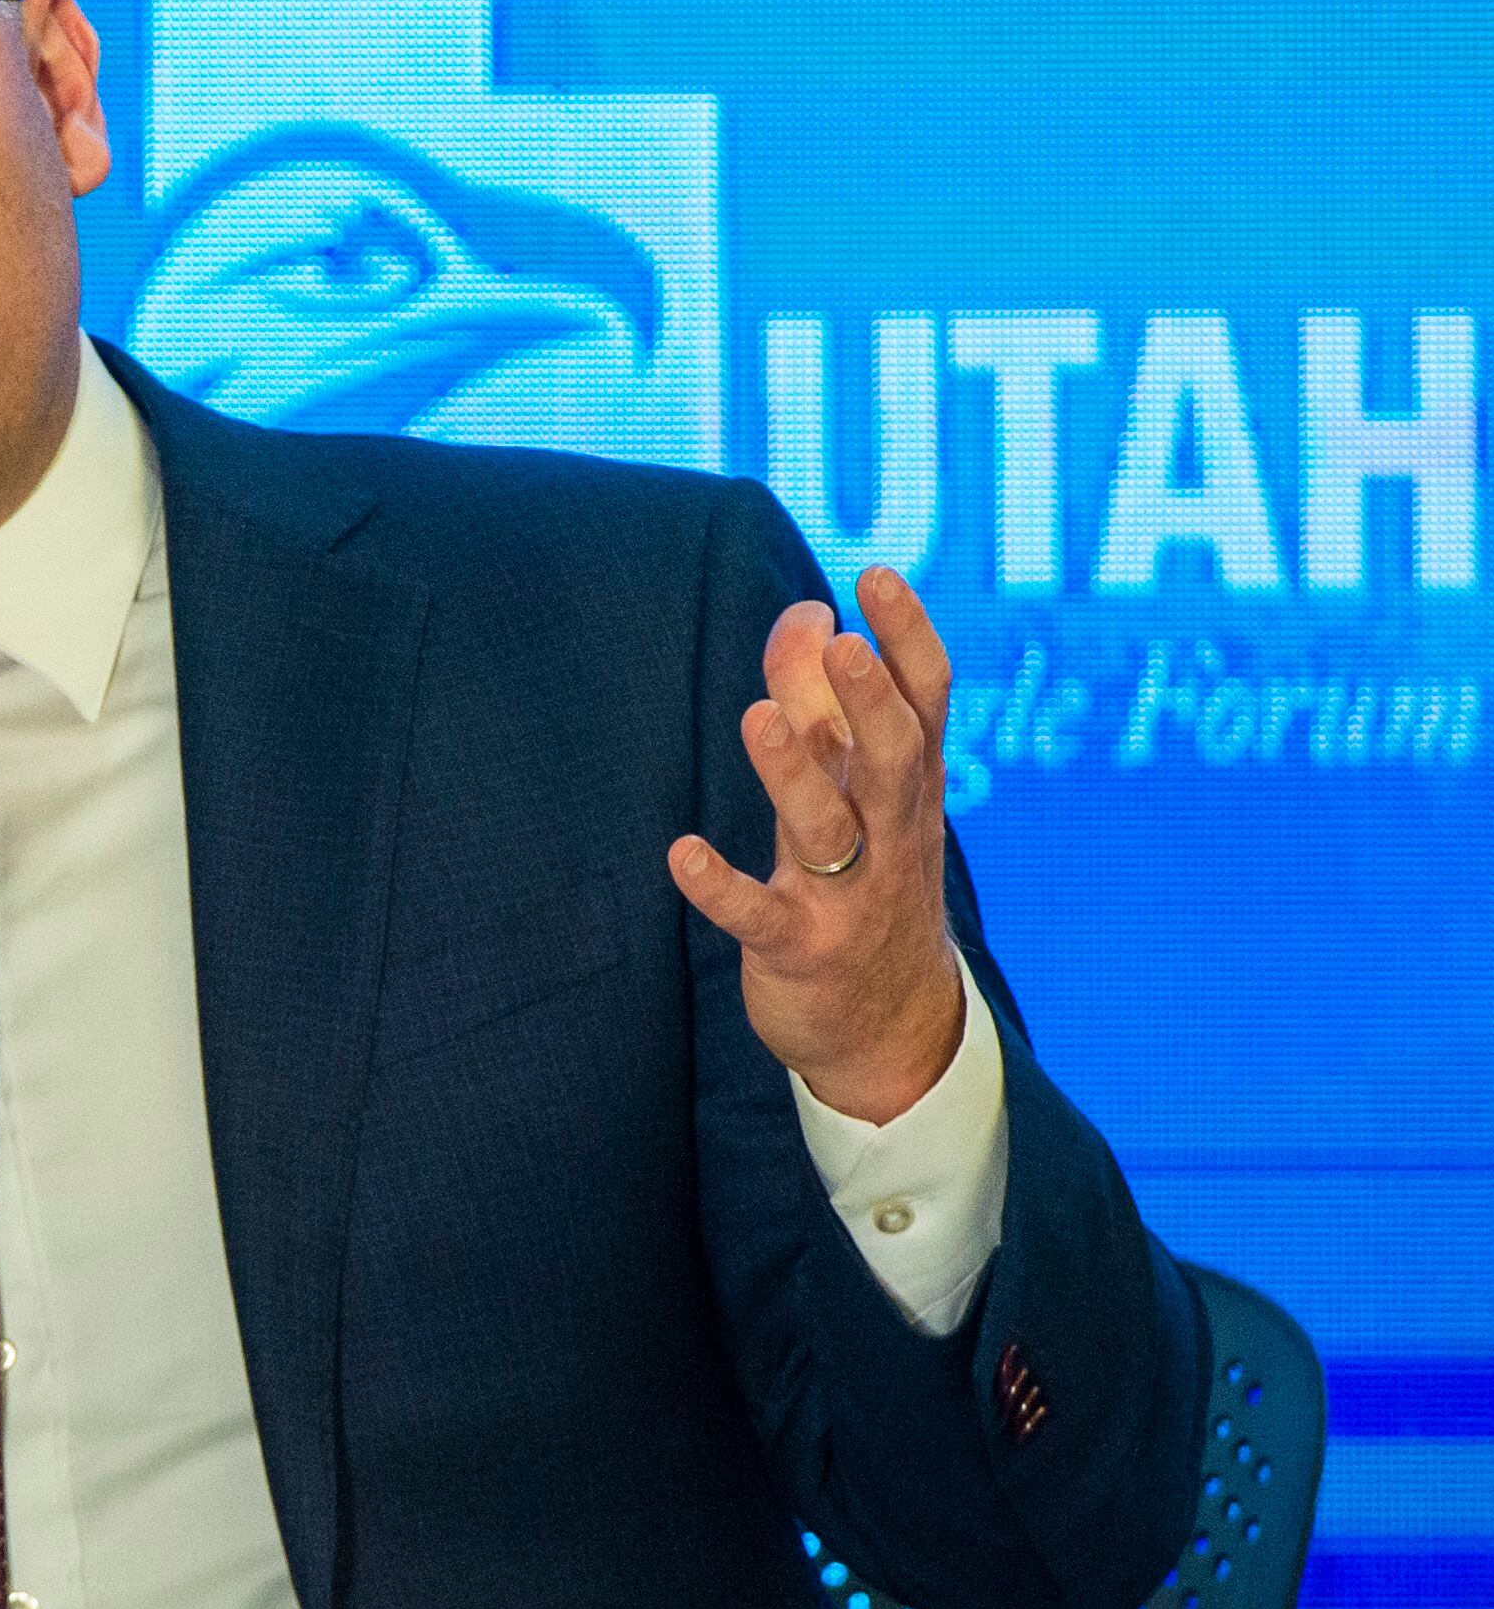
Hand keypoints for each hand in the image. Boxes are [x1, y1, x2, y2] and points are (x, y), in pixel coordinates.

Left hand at [667, 563, 965, 1124]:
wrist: (895, 1031)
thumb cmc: (870, 878)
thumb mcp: (858, 794)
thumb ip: (829, 705)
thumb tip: (806, 612)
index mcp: (910, 787)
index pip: (926, 702)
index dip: (908, 638)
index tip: (876, 577)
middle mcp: (890, 833)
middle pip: (894, 757)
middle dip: (869, 702)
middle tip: (843, 645)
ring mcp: (847, 894)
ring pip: (826, 826)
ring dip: (792, 773)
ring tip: (757, 717)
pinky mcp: (798, 949)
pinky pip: (759, 915)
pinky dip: (721, 886)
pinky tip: (681, 854)